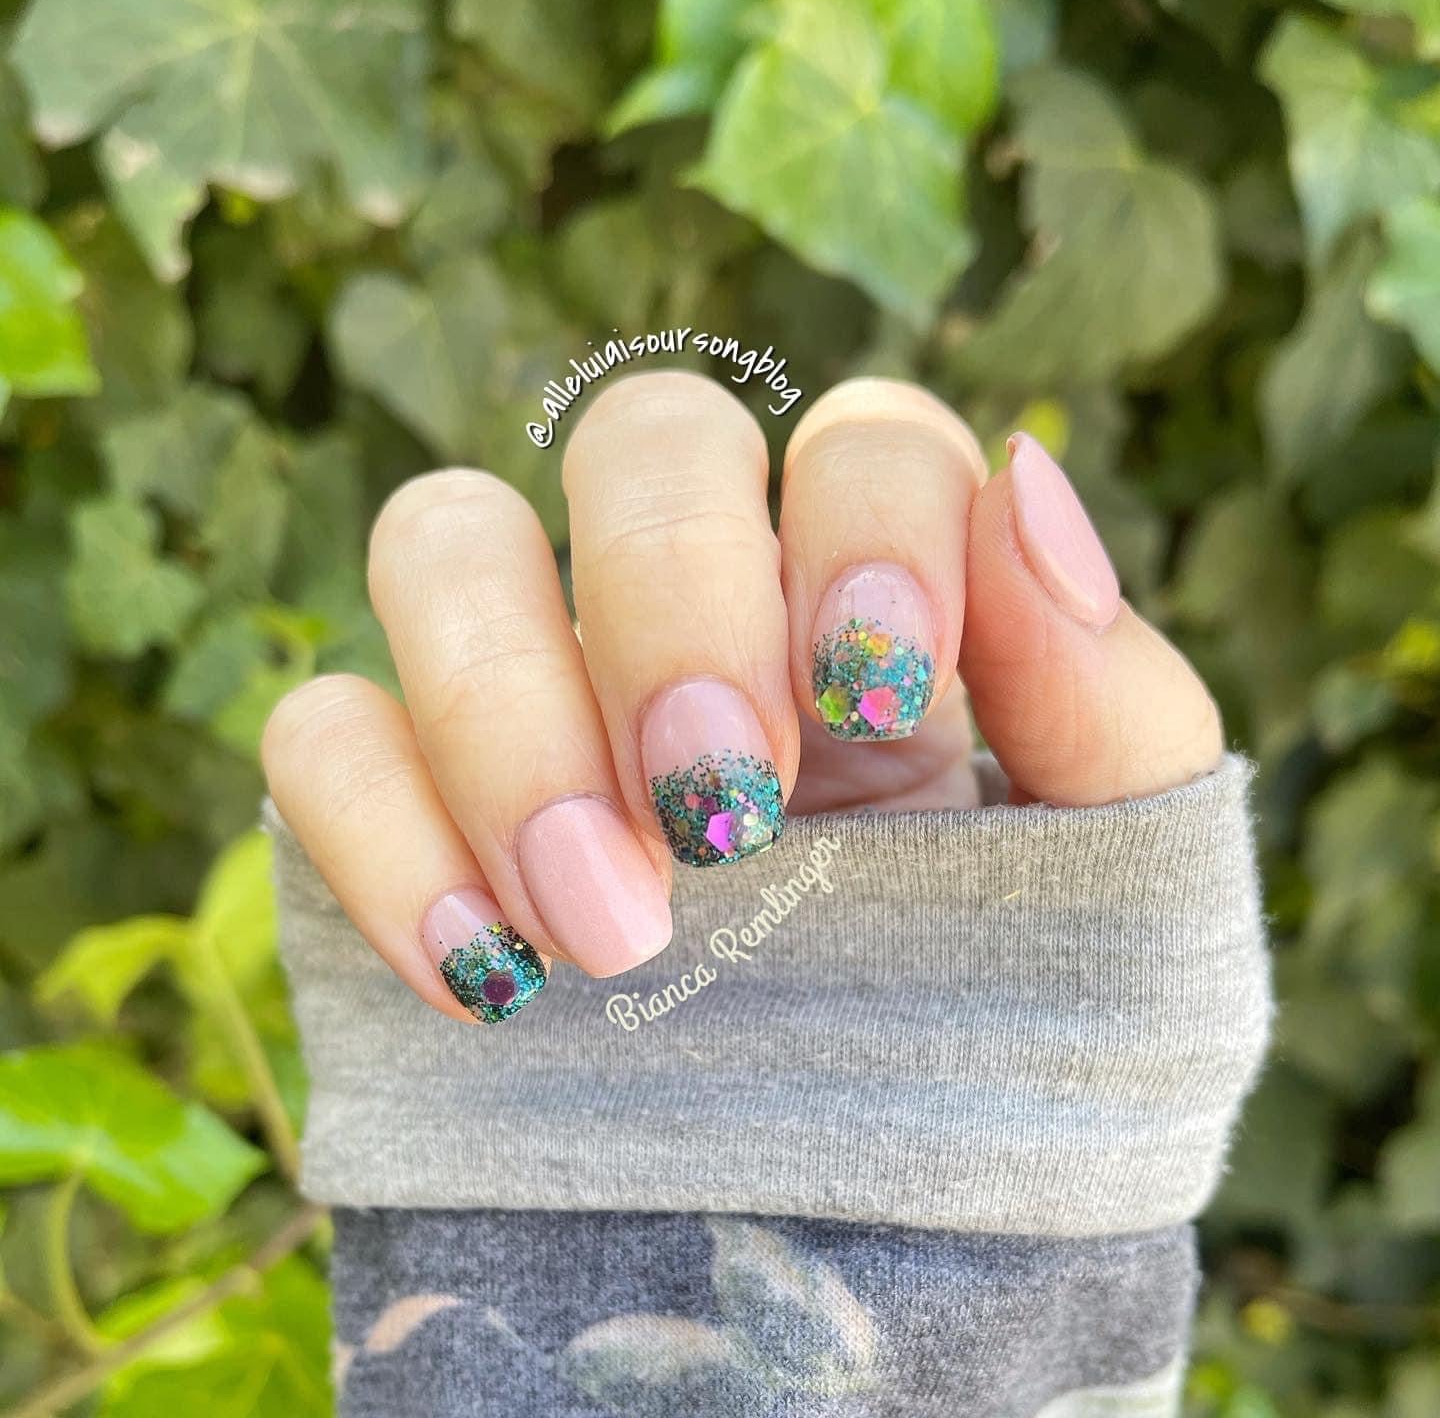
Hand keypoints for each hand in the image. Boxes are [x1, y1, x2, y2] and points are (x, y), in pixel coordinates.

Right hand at [261, 374, 1220, 1023]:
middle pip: (638, 438)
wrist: (872, 1211)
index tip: (878, 694)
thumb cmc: (1013, 1027)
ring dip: (506, 711)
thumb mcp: (1117, 886)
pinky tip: (483, 980)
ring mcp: (537, 693)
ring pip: (441, 541)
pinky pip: (320, 734)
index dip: (863, 521)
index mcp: (878, 599)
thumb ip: (1104, 697)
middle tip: (722, 809)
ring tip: (609, 925)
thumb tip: (1028, 487)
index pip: (862, 439)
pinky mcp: (403, 804)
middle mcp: (696, 607)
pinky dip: (379, 835)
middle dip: (670, 599)